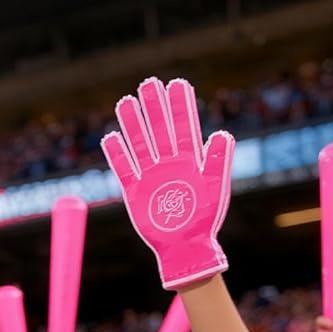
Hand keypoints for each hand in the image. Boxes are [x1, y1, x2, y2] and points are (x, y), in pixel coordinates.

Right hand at [101, 77, 233, 289]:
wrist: (185, 247)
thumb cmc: (204, 220)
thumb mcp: (216, 188)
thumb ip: (218, 161)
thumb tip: (221, 134)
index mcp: (190, 159)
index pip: (184, 126)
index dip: (180, 105)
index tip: (177, 84)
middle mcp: (169, 163)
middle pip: (159, 129)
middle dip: (154, 107)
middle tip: (149, 83)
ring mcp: (151, 176)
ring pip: (139, 144)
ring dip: (133, 124)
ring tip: (125, 102)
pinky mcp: (136, 192)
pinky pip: (124, 169)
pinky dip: (117, 154)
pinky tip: (111, 137)